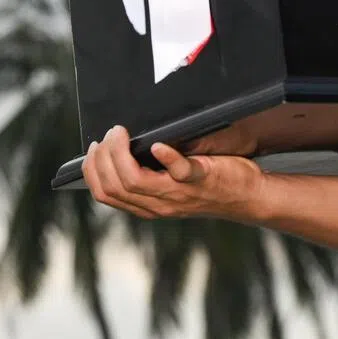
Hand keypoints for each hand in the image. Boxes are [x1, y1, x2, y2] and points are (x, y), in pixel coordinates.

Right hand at [82, 126, 265, 220]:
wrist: (246, 196)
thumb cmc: (208, 184)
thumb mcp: (171, 187)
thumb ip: (150, 177)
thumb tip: (124, 151)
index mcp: (147, 205)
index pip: (106, 195)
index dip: (92, 172)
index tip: (91, 151)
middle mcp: (158, 204)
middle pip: (114, 187)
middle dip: (102, 159)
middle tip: (106, 135)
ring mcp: (178, 193)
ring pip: (135, 182)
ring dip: (121, 155)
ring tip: (120, 133)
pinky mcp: (201, 178)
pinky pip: (179, 171)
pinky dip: (166, 157)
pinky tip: (157, 144)